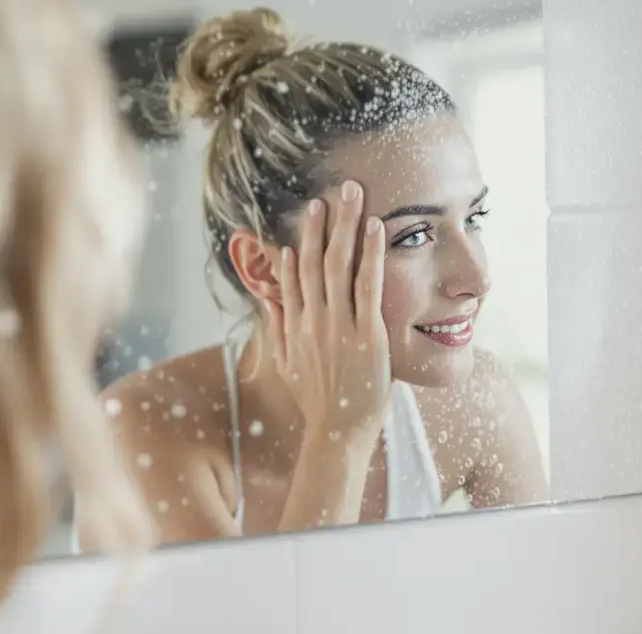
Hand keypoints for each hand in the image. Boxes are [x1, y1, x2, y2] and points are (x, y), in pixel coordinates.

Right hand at [263, 180, 390, 440]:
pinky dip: (371, 253)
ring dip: (345, 226)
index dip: (301, 241)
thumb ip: (277, 326)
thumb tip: (265, 296)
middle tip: (330, 192)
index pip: (294, 275)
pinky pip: (369, 285)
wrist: (339, 432)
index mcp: (296, 325)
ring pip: (339, 264)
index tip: (307, 214)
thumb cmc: (319, 401)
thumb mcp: (287, 364)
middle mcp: (314, 320)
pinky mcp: (367, 333)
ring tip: (352, 195)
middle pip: (314, 260)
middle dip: (322, 224)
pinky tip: (376, 228)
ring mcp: (339, 325)